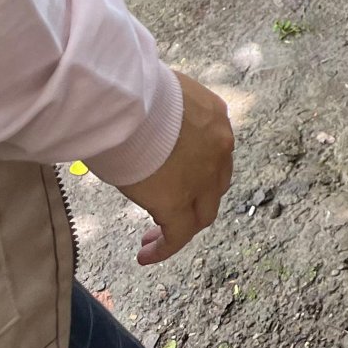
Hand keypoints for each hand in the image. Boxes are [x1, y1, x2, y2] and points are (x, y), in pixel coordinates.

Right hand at [116, 71, 234, 264]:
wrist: (128, 102)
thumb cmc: (132, 91)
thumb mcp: (159, 95)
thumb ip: (163, 113)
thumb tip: (143, 119)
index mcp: (215, 116)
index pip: (214, 149)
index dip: (199, 168)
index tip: (177, 177)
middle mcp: (219, 146)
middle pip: (215, 183)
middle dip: (195, 199)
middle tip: (169, 210)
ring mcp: (204, 177)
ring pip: (202, 212)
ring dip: (182, 227)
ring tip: (153, 238)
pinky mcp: (179, 202)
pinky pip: (178, 234)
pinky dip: (165, 248)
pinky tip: (146, 255)